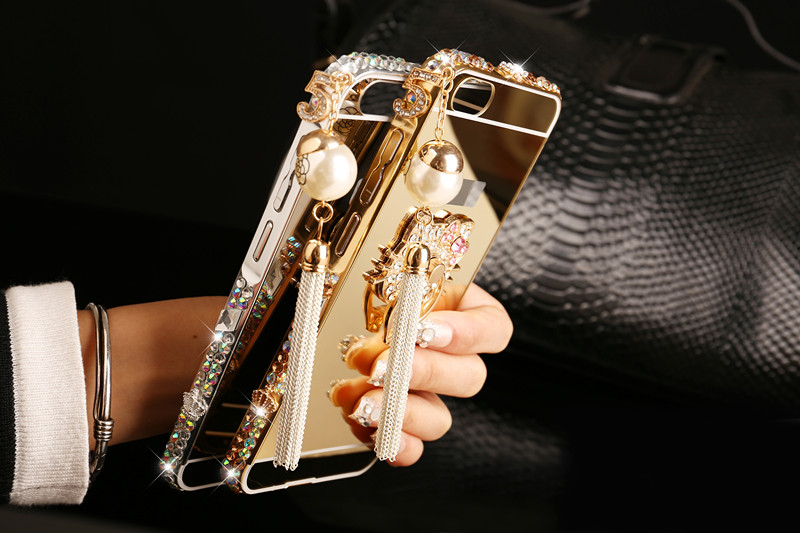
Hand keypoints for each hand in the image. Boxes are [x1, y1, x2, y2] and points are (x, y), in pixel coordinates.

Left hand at [327, 283, 512, 465]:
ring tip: (363, 402)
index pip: (493, 328)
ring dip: (401, 412)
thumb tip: (373, 346)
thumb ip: (389, 306)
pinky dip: (393, 442)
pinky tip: (368, 427)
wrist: (343, 320)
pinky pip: (412, 445)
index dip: (466, 333)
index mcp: (463, 315)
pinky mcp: (406, 426)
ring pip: (440, 419)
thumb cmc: (374, 296)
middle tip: (382, 367)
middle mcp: (454, 360)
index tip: (424, 329)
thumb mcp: (385, 287)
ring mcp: (433, 397)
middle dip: (423, 372)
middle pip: (469, 377)